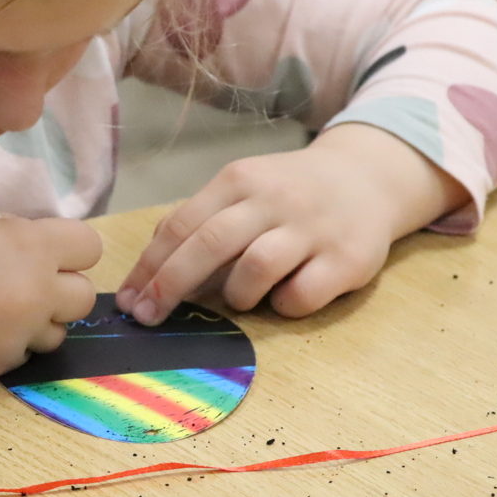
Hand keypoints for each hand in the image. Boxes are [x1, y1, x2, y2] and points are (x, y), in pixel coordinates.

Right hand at [0, 208, 99, 382]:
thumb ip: (13, 238)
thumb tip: (35, 253)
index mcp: (30, 248)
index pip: (89, 247)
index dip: (68, 249)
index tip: (46, 252)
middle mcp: (34, 295)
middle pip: (83, 297)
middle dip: (57, 289)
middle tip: (22, 284)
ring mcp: (15, 338)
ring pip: (54, 334)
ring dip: (34, 323)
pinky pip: (18, 356)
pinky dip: (3, 345)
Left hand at [115, 123, 466, 324]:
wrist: (368, 178)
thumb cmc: (290, 192)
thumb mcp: (244, 188)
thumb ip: (202, 221)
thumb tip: (148, 272)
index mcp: (240, 180)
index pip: (181, 225)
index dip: (149, 266)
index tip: (128, 301)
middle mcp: (273, 200)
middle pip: (209, 244)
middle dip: (170, 285)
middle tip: (148, 318)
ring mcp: (312, 229)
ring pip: (256, 268)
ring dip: (237, 294)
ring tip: (242, 297)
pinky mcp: (347, 259)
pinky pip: (301, 295)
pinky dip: (284, 305)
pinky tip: (286, 297)